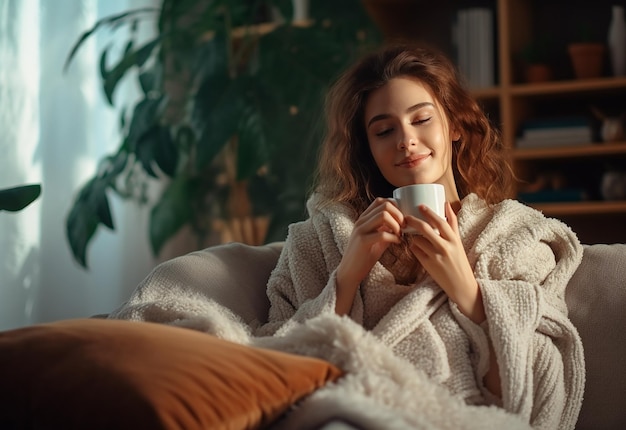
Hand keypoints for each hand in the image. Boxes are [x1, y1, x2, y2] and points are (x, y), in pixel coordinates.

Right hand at [335, 198, 402, 313]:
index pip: (380, 201)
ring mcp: (361, 230)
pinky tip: (397, 243)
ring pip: (383, 215)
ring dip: (397, 225)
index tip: (401, 220)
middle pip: (384, 205)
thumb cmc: (364, 256)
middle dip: (399, 215)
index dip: (395, 207)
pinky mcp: (363, 242)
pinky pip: (383, 234)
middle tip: (403, 227)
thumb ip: (386, 230)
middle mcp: (361, 221)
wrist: (349, 272)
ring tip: (399, 235)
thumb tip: (401, 224)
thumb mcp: (376, 239)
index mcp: (364, 218)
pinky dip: (394, 237)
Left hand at [405, 202, 484, 322]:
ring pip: (417, 240)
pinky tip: (416, 247)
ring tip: (412, 235)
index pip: (440, 222)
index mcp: (454, 240)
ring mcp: (436, 257)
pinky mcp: (428, 265)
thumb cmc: (459, 260)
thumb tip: (445, 203)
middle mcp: (445, 247)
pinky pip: (415, 251)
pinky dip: (413, 247)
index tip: (420, 206)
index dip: (428, 212)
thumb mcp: (458, 241)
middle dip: (412, 221)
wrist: (462, 285)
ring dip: (412, 236)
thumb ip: (452, 223)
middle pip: (425, 229)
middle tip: (406, 217)